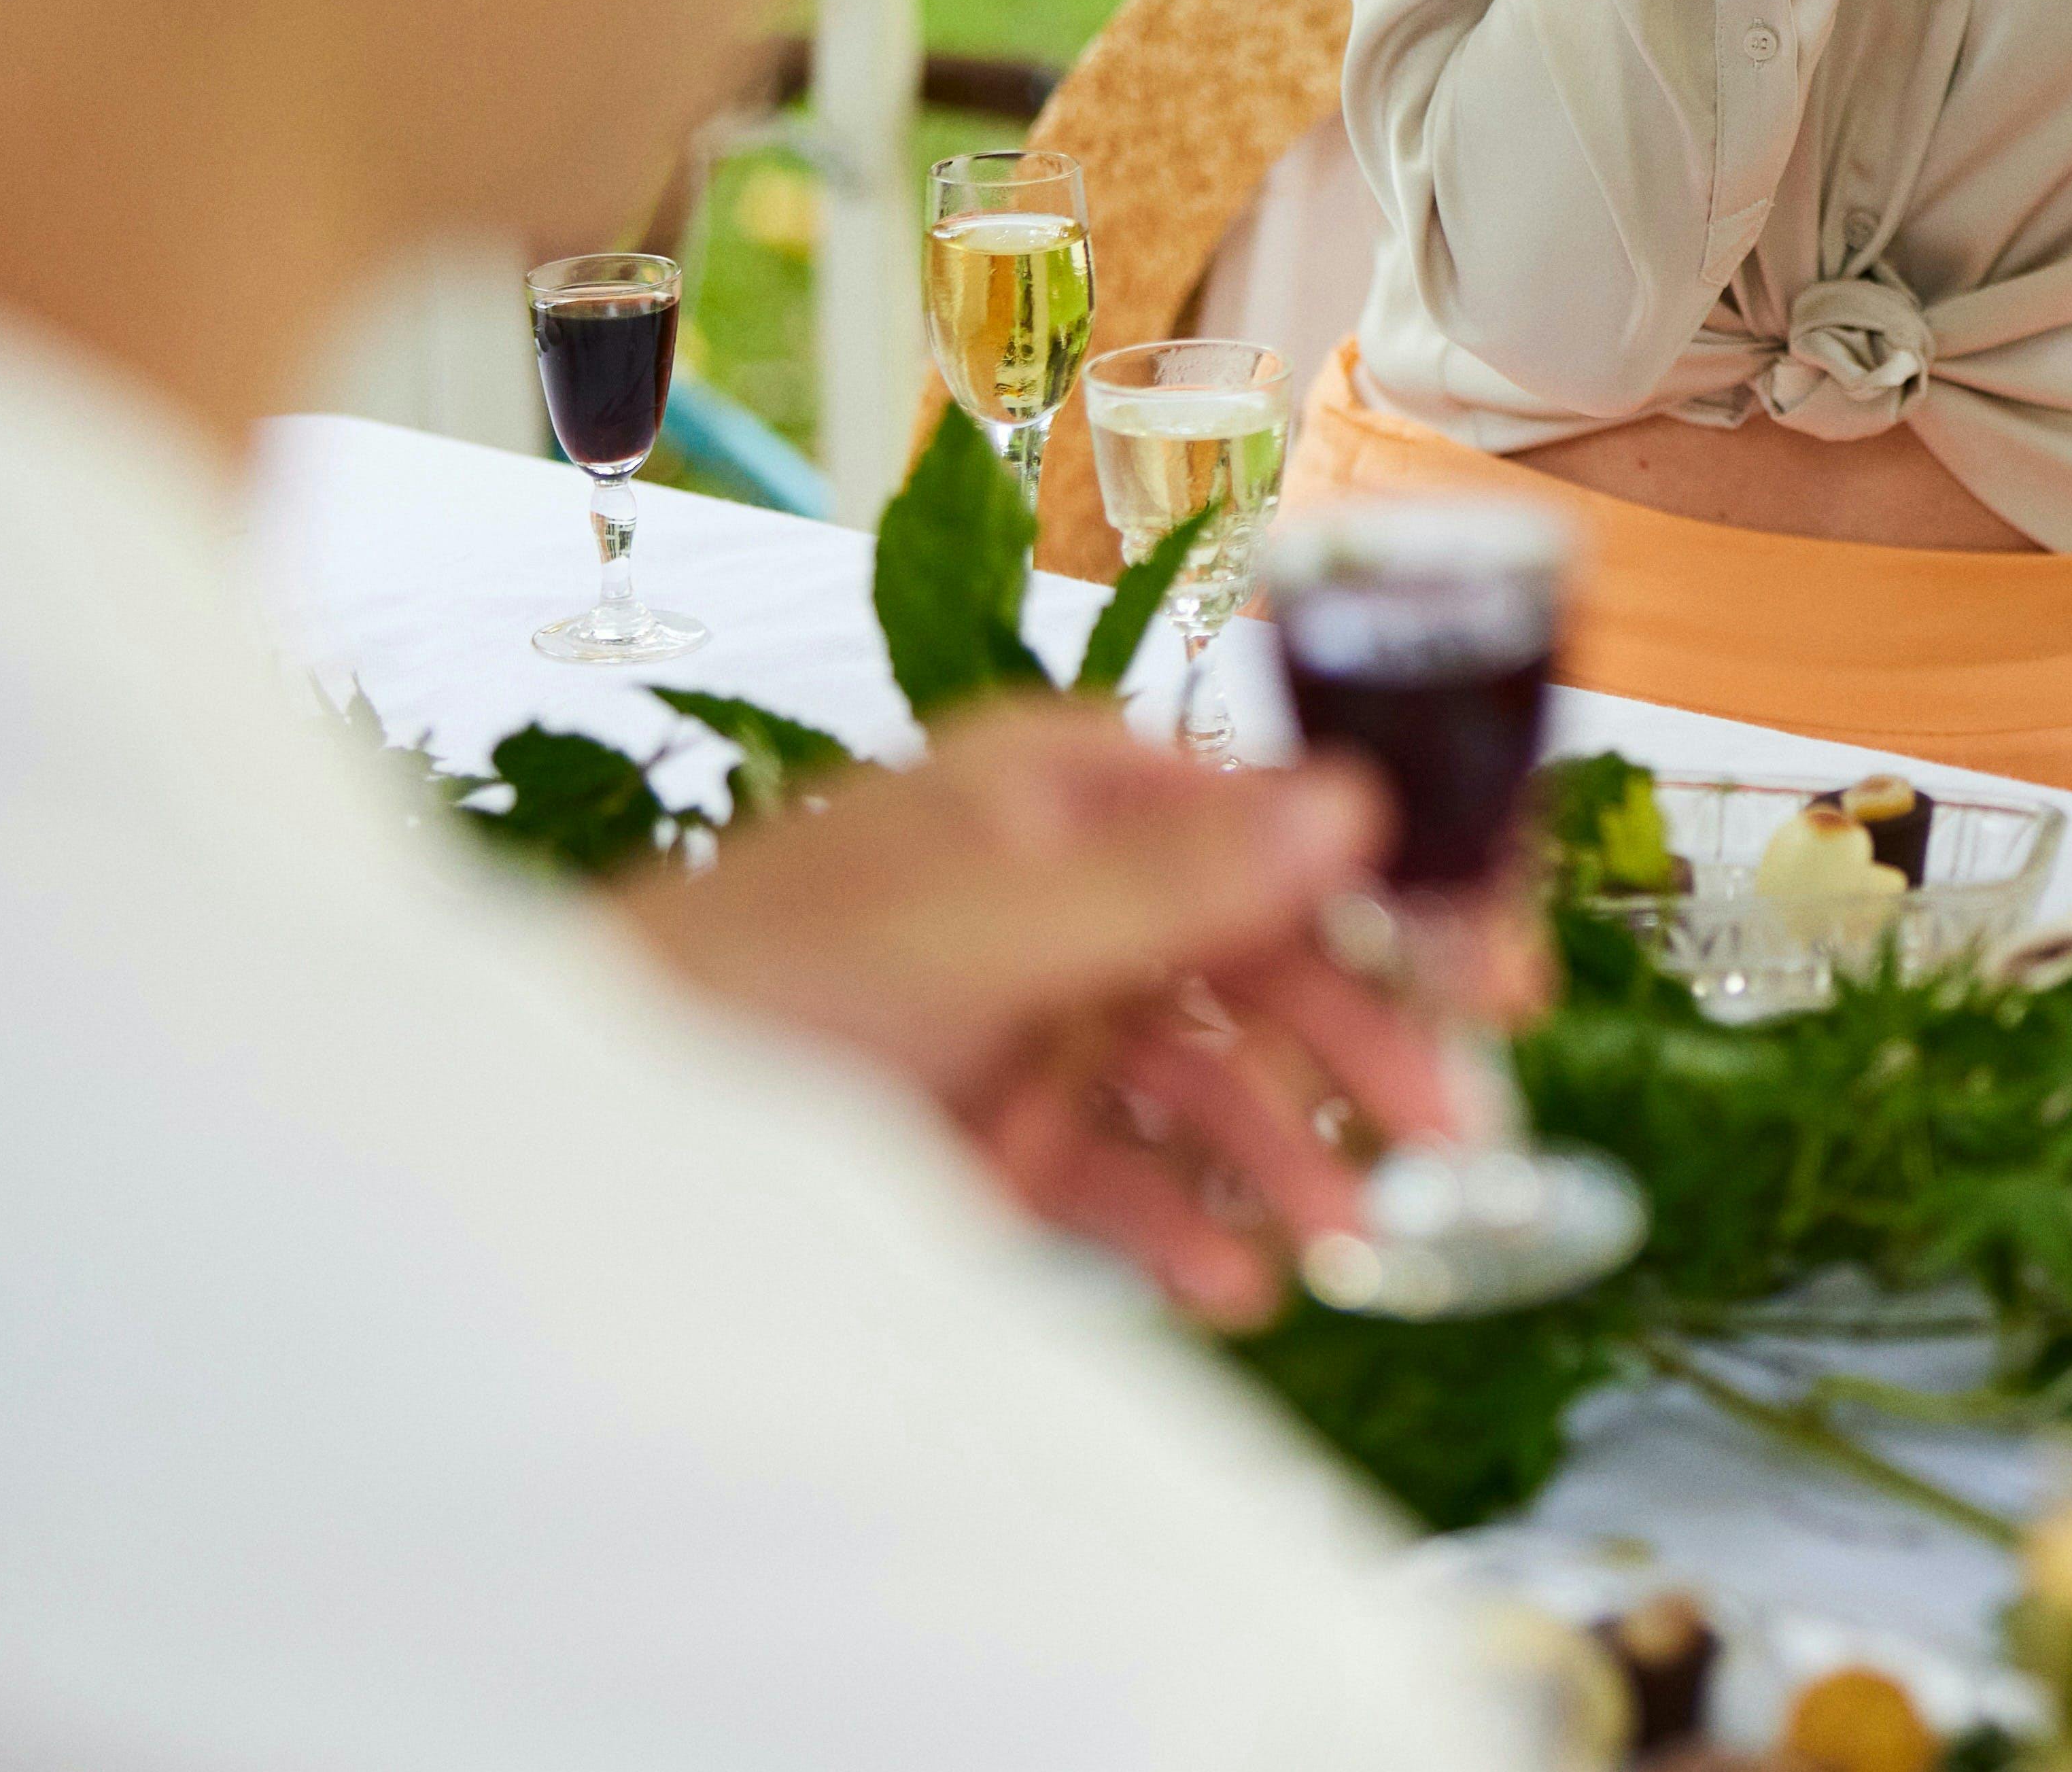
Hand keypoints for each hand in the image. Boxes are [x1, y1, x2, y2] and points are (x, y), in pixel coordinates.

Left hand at [610, 700, 1546, 1323]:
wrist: (577, 1127)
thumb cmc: (742, 977)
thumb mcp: (979, 921)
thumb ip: (1171, 877)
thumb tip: (1347, 800)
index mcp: (1062, 788)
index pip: (1277, 816)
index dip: (1401, 887)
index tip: (1495, 965)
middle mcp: (1061, 885)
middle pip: (1263, 955)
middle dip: (1359, 1046)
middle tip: (1452, 1132)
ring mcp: (1030, 1007)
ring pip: (1207, 1074)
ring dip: (1282, 1155)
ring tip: (1342, 1241)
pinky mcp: (995, 1126)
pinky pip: (1126, 1168)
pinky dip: (1185, 1222)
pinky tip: (1236, 1283)